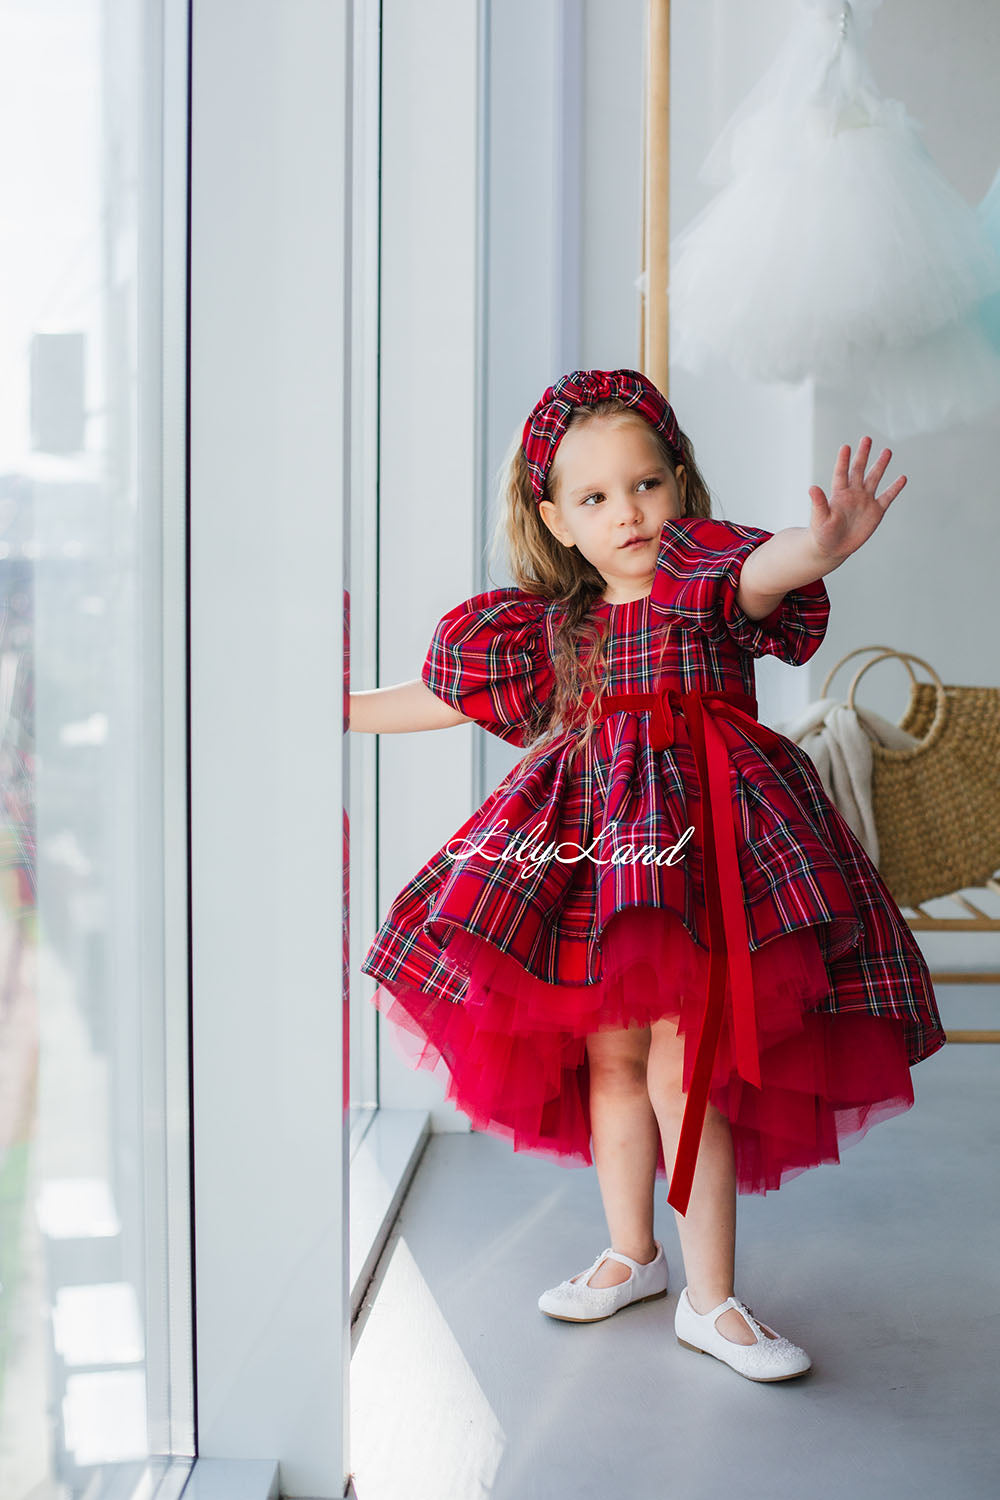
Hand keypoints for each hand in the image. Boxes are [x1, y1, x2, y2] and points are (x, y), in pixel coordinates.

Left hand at [807, 437, 905, 562]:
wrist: (832, 548)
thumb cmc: (822, 534)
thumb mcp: (820, 519)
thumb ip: (819, 503)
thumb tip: (812, 487)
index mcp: (838, 494)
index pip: (841, 473)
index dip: (843, 461)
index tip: (845, 447)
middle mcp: (853, 493)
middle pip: (859, 470)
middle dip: (863, 455)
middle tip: (867, 438)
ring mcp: (865, 501)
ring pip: (874, 479)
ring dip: (880, 465)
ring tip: (887, 451)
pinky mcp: (876, 511)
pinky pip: (887, 497)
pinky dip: (895, 488)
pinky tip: (902, 478)